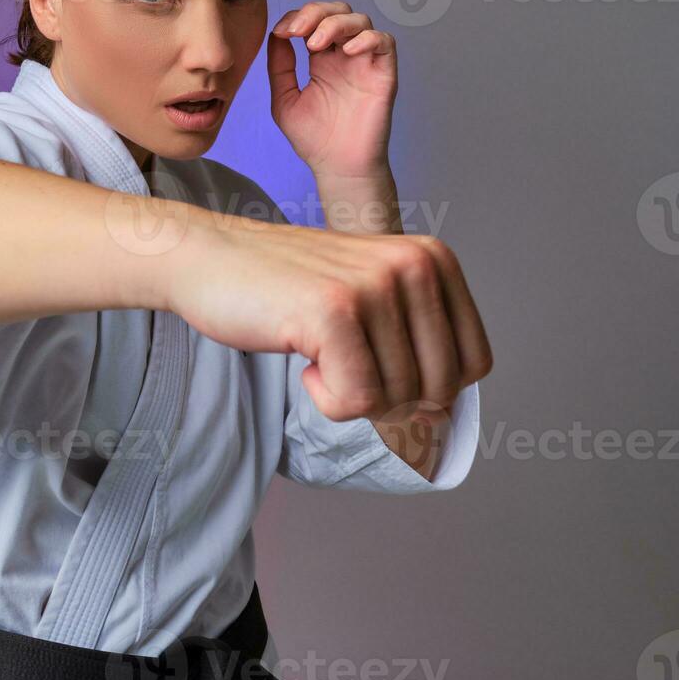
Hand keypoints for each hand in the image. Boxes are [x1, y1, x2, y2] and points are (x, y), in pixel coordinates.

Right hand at [164, 213, 492, 422]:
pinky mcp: (334, 310)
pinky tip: (301, 357)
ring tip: (314, 347)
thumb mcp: (372, 299)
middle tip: (337, 358)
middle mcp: (414, 266)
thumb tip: (444, 421)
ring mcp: (375, 286)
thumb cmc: (282, 288)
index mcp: (433, 260)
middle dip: (384, 395)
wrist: (207, 258)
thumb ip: (417, 340)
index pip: (472, 365)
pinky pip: (357, 401)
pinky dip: (324, 399)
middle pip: (438, 390)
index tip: (371, 357)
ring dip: (347, 393)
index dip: (421, 385)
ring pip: (396, 400)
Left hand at [268, 0, 396, 178]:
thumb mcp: (285, 99)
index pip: (313, 21)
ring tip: (316, 44)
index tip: (282, 31)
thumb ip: (280, 67)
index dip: (298, 17)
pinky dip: (367, 38)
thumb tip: (276, 34)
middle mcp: (344, 56)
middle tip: (298, 30)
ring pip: (360, 21)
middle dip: (316, 11)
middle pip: (338, 11)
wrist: (337, 167)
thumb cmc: (314, 139)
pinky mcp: (383, 74)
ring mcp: (364, 63)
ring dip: (336, 24)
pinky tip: (347, 52)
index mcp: (320, 59)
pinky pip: (385, 42)